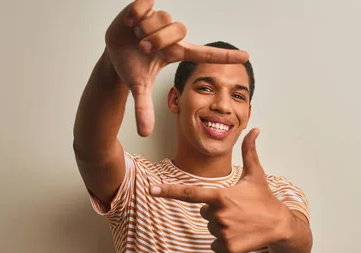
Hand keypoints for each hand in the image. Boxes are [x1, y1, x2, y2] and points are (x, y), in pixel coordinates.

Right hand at [104, 0, 249, 136]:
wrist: (113, 52)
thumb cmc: (132, 67)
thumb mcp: (139, 87)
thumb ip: (144, 109)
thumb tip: (144, 133)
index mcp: (177, 52)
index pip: (207, 54)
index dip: (226, 56)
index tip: (247, 56)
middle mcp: (173, 36)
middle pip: (178, 29)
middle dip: (158, 40)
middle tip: (144, 48)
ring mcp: (161, 19)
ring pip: (163, 17)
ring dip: (146, 30)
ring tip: (136, 36)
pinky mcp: (147, 6)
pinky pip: (147, 3)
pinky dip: (137, 13)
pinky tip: (131, 22)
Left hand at [149, 129, 292, 252]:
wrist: (279, 225)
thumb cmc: (264, 198)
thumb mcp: (256, 174)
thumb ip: (249, 151)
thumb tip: (255, 129)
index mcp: (221, 196)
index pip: (190, 193)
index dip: (169, 191)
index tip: (152, 191)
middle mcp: (219, 215)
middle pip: (203, 213)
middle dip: (216, 211)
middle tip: (237, 209)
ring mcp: (223, 233)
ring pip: (210, 228)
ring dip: (221, 226)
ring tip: (240, 221)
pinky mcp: (228, 248)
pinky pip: (215, 244)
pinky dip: (225, 241)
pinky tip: (240, 234)